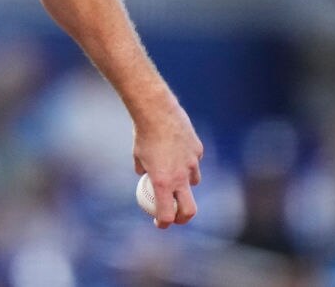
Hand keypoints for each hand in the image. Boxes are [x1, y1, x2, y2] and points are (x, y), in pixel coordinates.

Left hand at [132, 102, 202, 228]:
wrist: (156, 111)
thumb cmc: (142, 134)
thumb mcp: (137, 155)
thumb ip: (142, 169)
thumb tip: (143, 175)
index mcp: (163, 182)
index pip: (166, 214)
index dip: (163, 223)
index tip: (159, 223)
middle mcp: (180, 176)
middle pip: (189, 209)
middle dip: (183, 217)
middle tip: (176, 216)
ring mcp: (192, 163)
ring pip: (194, 181)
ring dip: (186, 184)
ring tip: (176, 177)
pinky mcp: (198, 149)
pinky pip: (195, 160)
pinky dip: (188, 161)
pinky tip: (179, 151)